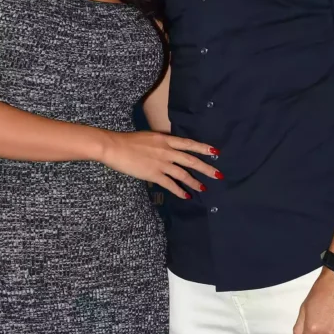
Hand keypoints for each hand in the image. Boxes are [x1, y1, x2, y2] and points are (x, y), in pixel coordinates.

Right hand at [101, 131, 219, 198]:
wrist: (115, 147)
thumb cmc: (129, 141)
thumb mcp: (150, 137)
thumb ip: (162, 143)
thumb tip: (170, 149)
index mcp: (166, 139)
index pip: (189, 144)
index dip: (203, 148)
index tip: (216, 152)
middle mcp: (167, 151)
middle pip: (191, 160)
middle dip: (206, 168)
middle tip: (218, 175)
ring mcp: (161, 163)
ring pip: (183, 174)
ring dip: (194, 182)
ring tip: (204, 188)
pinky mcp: (154, 174)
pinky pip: (170, 184)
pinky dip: (179, 191)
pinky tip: (186, 196)